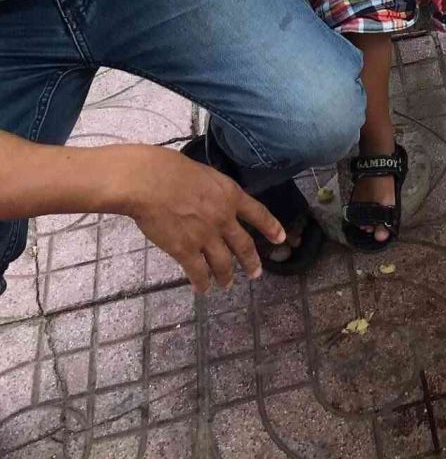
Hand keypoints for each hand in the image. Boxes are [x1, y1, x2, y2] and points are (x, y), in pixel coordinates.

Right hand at [116, 146, 284, 293]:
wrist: (150, 182)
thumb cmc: (172, 170)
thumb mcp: (206, 174)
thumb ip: (215, 192)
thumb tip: (214, 201)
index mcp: (231, 195)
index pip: (258, 213)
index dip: (271, 227)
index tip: (281, 238)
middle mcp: (224, 218)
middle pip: (243, 245)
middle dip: (251, 262)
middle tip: (256, 274)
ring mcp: (206, 236)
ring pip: (223, 263)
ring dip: (226, 276)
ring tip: (227, 284)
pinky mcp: (185, 250)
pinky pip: (198, 271)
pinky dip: (201, 282)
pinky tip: (202, 288)